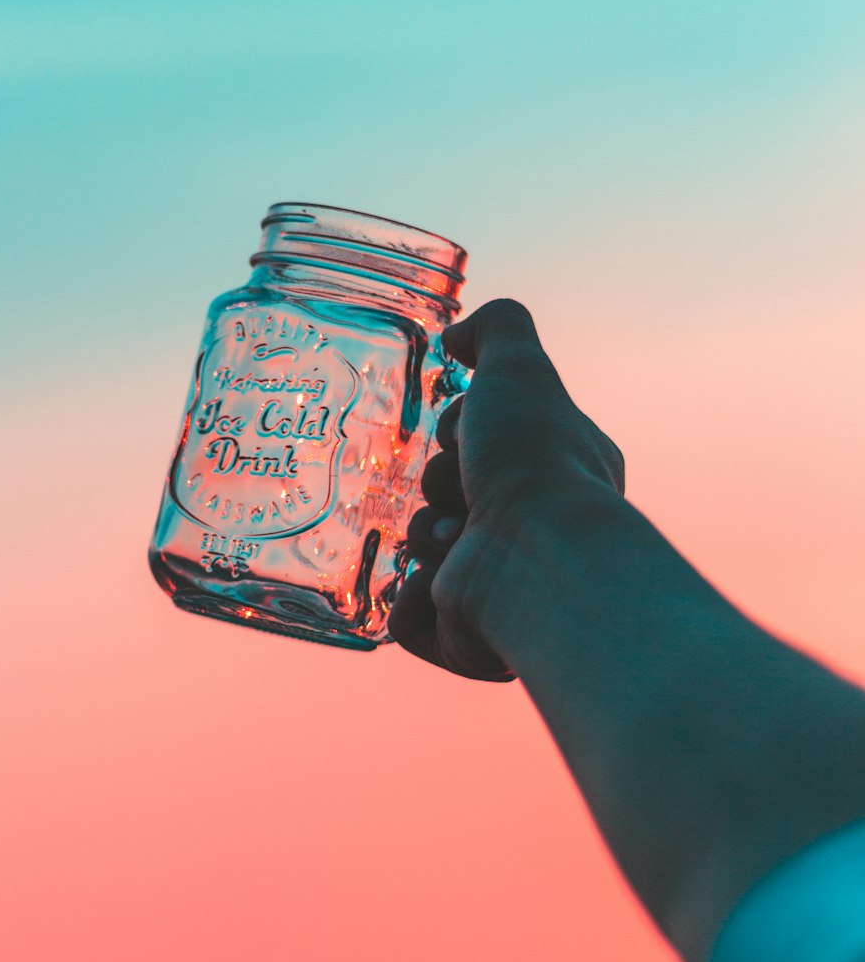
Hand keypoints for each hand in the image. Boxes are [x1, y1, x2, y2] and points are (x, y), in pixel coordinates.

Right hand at [388, 299, 624, 680]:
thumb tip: (456, 340)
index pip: (482, 438)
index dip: (463, 426)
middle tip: (464, 486)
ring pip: (421, 540)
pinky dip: (411, 595)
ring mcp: (500, 584)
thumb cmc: (535, 463)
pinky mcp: (466, 635)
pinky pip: (406, 609)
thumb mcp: (522, 367)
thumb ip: (498, 327)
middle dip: (442, 479)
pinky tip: (436, 582)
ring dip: (427, 531)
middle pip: (444, 486)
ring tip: (457, 538)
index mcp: (555, 473)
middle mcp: (536, 530)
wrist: (533, 559)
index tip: (471, 430)